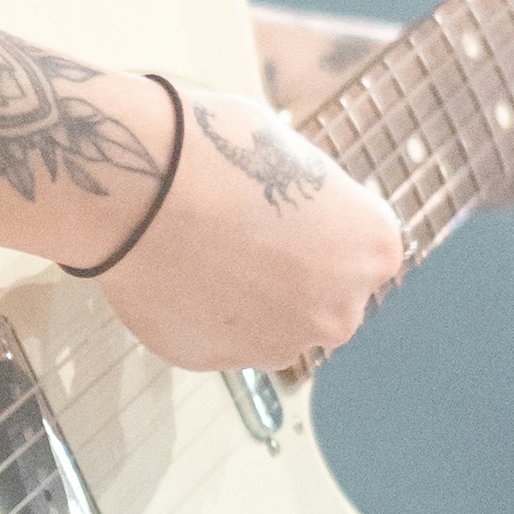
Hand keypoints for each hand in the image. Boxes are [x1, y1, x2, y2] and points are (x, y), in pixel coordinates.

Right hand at [87, 75, 405, 378]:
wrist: (139, 184)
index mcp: (373, 248)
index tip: (286, 210)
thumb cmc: (216, 150)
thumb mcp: (292, 158)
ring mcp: (280, 343)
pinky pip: (217, 339)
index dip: (320, 227)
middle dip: (291, 277)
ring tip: (199, 250)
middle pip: (323, 299)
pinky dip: (200, 314)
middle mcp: (340, 309)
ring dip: (246, 301)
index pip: (362, 249)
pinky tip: (174, 272)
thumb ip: (315, 206)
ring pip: (272, 327)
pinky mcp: (220, 362)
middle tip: (240, 235)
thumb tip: (303, 226)